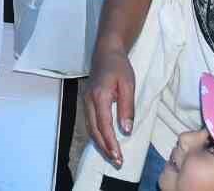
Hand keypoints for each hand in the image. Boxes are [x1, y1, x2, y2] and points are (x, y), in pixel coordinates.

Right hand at [84, 44, 136, 167]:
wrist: (106, 51)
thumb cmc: (119, 66)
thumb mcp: (128, 85)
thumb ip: (126, 107)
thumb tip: (126, 129)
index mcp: (99, 96)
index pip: (104, 125)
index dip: (111, 143)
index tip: (118, 156)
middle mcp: (89, 100)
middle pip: (94, 130)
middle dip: (105, 148)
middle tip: (117, 161)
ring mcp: (86, 101)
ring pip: (90, 128)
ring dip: (100, 143)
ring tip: (112, 156)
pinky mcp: (87, 102)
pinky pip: (90, 122)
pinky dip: (97, 135)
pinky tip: (105, 141)